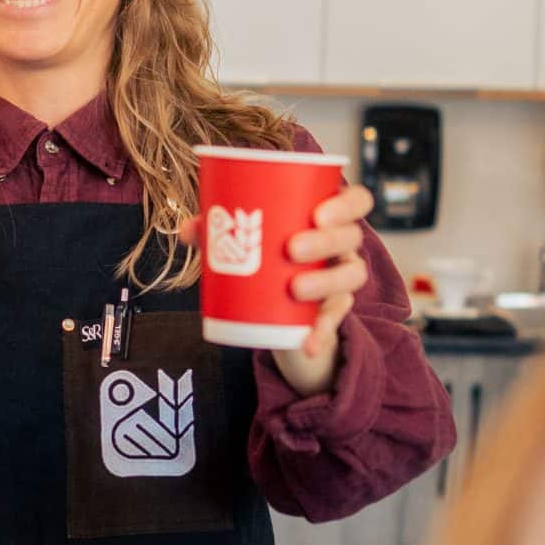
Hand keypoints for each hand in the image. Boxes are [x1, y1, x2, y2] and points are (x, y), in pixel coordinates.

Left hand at [177, 182, 374, 398]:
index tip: (317, 212)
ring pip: (352, 275)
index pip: (357, 201)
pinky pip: (335, 321)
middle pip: (351, 236)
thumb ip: (217, 232)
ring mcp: (341, 279)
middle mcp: (342, 246)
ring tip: (295, 288)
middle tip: (291, 248)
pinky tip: (308, 343)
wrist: (279, 310)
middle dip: (325, 240)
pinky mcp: (333, 311)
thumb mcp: (243, 243)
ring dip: (326, 281)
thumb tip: (187, 230)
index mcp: (327, 218)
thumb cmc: (265, 258)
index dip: (346, 203)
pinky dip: (321, 332)